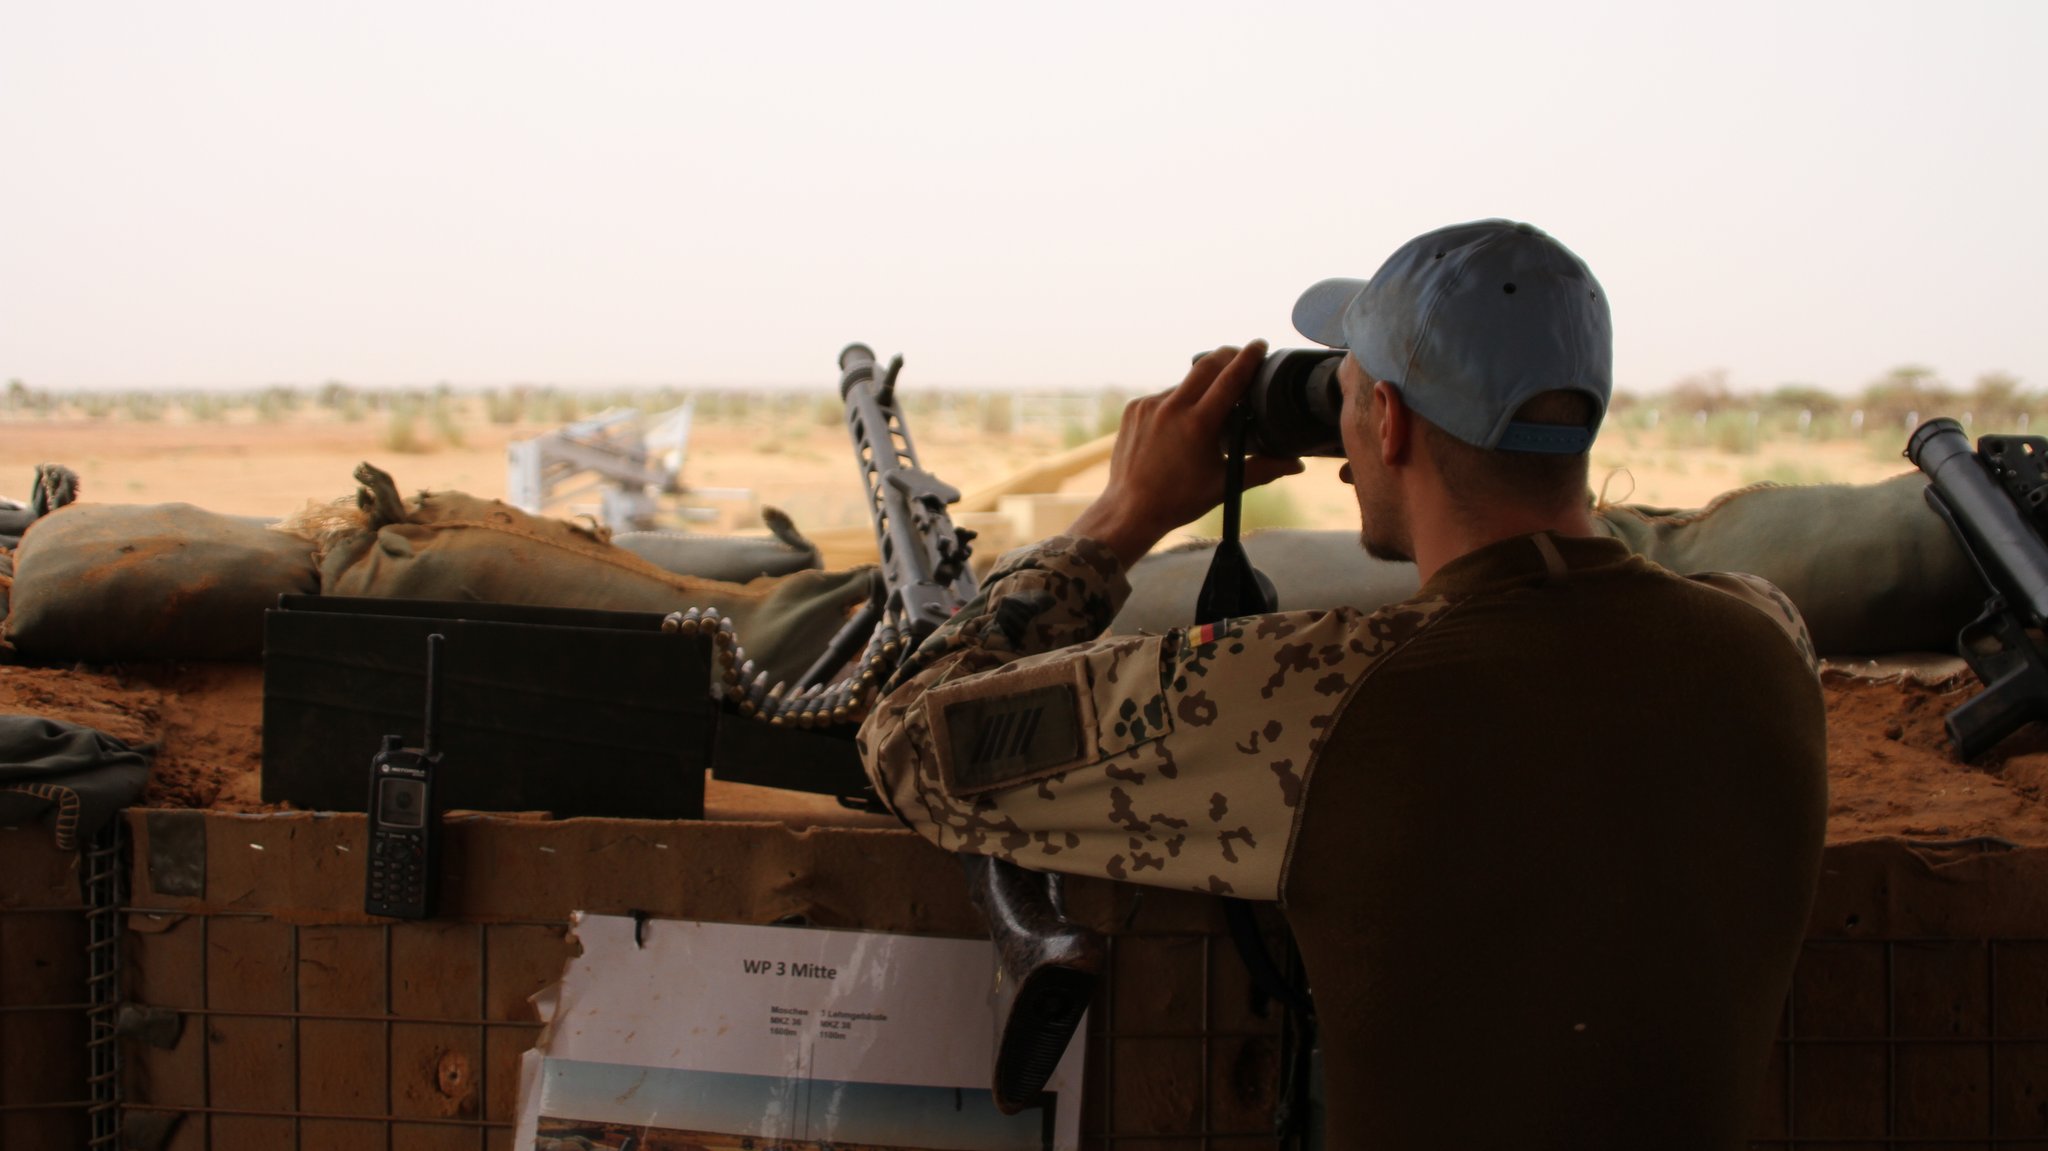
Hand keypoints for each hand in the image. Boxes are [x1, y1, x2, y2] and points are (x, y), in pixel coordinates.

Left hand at [1068, 340, 1304, 566]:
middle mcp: (1171, 408)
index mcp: (1197, 424)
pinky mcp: (1134, 409)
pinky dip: (1178, 403)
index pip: (1230, 378)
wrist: (1129, 510)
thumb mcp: (1225, 485)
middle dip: (1227, 356)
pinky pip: (1163, 396)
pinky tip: (1182, 422)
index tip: (1260, 344)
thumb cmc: (1179, 500)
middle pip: (1206, 364)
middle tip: (1242, 357)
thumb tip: (1297, 464)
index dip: (1248, 358)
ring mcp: (1149, 406)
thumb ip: (1264, 469)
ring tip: (1212, 405)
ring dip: (1201, 387)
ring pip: (1184, 383)